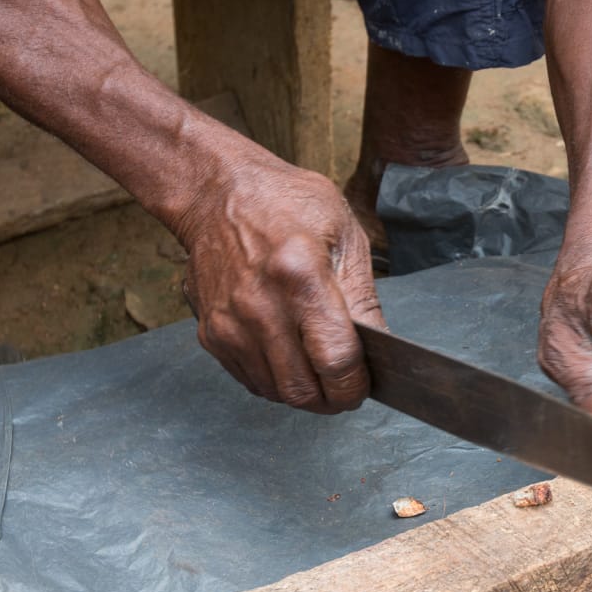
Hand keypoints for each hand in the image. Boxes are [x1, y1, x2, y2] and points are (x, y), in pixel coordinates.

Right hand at [178, 156, 386, 413]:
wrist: (216, 193)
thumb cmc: (285, 204)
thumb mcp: (344, 234)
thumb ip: (363, 297)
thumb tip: (380, 348)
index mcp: (299, 275)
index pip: (335, 360)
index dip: (357, 384)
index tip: (367, 383)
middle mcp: (258, 306)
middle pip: (304, 389)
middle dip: (335, 398)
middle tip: (348, 385)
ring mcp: (229, 324)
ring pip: (278, 393)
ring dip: (307, 392)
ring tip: (321, 367)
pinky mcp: (211, 334)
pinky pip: (253, 382)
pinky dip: (279, 380)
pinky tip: (292, 355)